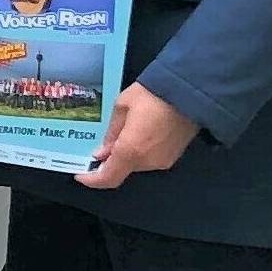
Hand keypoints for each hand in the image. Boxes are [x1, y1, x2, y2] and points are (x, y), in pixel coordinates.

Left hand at [76, 84, 199, 188]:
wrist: (189, 91)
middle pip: (122, 170)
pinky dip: (140, 151)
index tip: (82, 175)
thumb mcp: (122, 106)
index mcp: (131, 150)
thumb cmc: (152, 94)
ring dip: (126, 154)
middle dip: (110, 160)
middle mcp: (147, 162)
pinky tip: (140, 133)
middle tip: (103, 143)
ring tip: (125, 131)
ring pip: (136, 164)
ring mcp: (162, 161)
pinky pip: (150, 159)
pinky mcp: (174, 157)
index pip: (108, 178)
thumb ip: (111, 133)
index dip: (93, 180)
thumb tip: (101, 153)